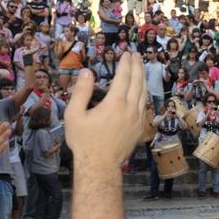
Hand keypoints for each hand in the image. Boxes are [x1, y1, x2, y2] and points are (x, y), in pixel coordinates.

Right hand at [65, 52, 146, 166]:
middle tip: (137, 55)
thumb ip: (81, 91)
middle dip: (137, 66)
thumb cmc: (84, 141)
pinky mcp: (140, 128)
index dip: (126, 63)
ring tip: (141, 68)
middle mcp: (131, 108)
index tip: (127, 54)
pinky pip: (144, 105)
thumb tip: (86, 72)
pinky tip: (141, 91)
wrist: (100, 165)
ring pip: (144, 93)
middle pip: (138, 82)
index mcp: (115, 103)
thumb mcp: (74, 115)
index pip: (124, 77)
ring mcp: (138, 119)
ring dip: (142, 78)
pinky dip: (143, 93)